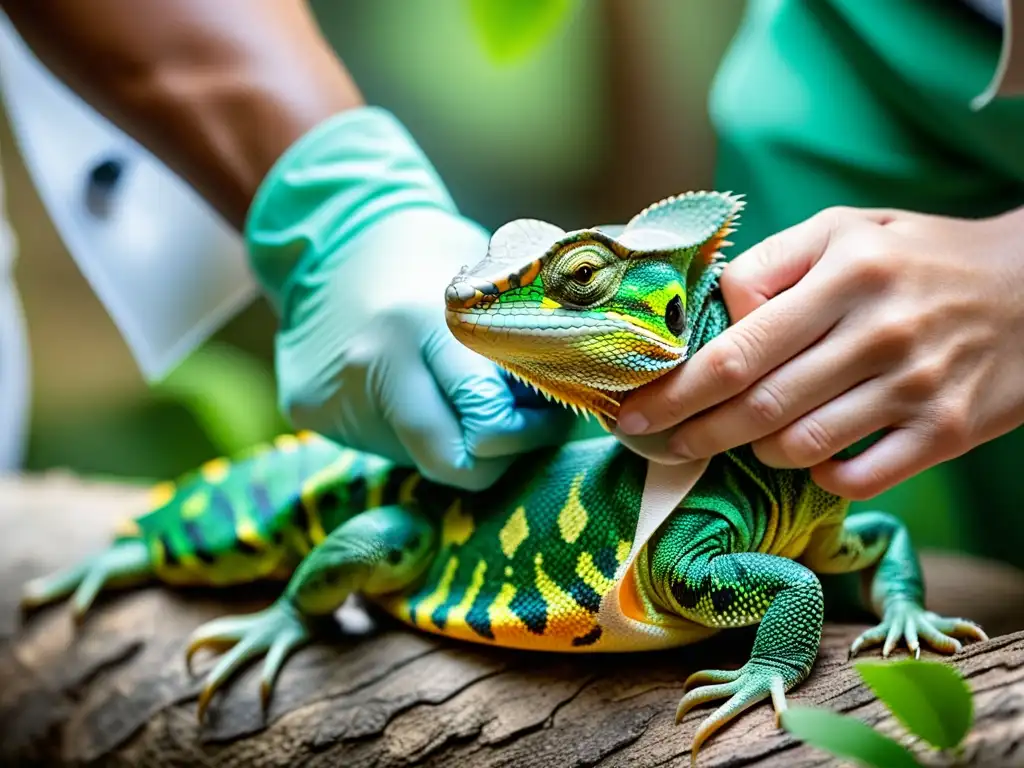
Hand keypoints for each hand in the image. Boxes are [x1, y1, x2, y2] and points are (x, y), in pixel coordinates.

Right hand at [247, 108, 569, 490]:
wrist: (332, 232)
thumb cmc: (428, 253)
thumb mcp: (486, 283)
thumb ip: (520, 344)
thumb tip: (575, 400)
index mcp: (426, 325)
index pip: (488, 427)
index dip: (529, 435)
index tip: (549, 413)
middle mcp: (374, 365)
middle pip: (451, 464)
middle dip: (493, 456)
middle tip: (512, 426)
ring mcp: (334, 393)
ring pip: (417, 458)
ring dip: (448, 437)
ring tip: (454, 393)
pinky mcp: (305, 408)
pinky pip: (380, 442)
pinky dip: (405, 427)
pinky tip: (407, 386)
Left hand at [617, 206, 1023, 498]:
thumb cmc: (916, 258)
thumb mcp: (844, 231)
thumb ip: (769, 265)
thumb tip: (710, 316)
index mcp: (845, 275)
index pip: (737, 350)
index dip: (674, 391)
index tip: (632, 412)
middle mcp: (879, 333)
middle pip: (758, 407)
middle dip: (693, 433)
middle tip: (659, 443)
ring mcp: (916, 387)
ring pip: (799, 448)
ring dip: (756, 450)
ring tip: (746, 435)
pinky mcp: (946, 432)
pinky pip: (856, 478)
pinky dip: (818, 477)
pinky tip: (809, 457)